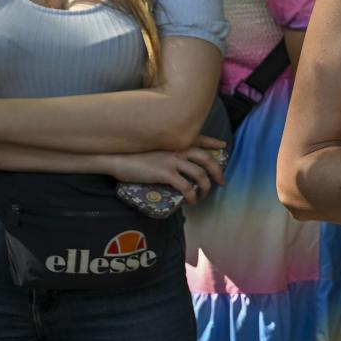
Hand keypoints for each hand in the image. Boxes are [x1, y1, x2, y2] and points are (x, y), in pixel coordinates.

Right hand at [106, 141, 224, 202]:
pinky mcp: (165, 173)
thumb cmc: (133, 155)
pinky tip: (191, 201)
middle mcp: (178, 149)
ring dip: (205, 187)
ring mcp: (172, 161)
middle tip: (220, 182)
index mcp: (176, 142)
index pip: (200, 140)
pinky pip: (185, 187)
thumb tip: (177, 165)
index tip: (222, 146)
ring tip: (203, 195)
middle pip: (207, 159)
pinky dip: (192, 195)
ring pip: (200, 174)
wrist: (117, 159)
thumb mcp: (154, 149)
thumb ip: (168, 153)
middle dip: (217, 171)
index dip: (213, 143)